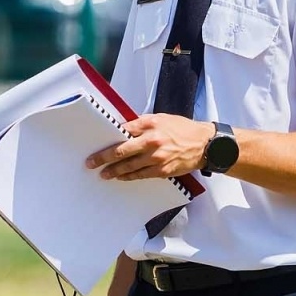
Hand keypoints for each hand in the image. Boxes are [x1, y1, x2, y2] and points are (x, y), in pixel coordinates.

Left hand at [86, 114, 213, 181]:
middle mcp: (152, 141)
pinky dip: (129, 176)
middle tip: (91, 163)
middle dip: (104, 158)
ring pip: (129, 166)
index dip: (108, 137)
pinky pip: (141, 175)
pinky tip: (120, 177)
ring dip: (113, 171)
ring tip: (103, 174)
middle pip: (121, 151)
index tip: (96, 143)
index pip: (123, 130)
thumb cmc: (183, 129)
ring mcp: (157, 157)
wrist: (204, 144)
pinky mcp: (162, 170)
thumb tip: (123, 129)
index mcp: (150, 125)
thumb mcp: (162, 119)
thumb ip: (142, 124)